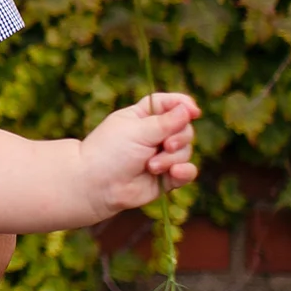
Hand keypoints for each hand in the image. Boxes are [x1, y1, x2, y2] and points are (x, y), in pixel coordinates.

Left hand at [82, 92, 201, 216]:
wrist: (96, 186)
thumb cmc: (110, 153)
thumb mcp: (137, 131)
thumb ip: (165, 122)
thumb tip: (188, 109)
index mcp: (141, 117)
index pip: (167, 104)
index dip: (182, 105)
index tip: (194, 111)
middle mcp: (153, 135)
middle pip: (183, 128)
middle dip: (179, 136)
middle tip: (166, 145)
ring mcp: (160, 156)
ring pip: (186, 150)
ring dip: (171, 158)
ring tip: (151, 166)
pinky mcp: (166, 177)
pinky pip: (187, 171)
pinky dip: (185, 171)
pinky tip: (175, 173)